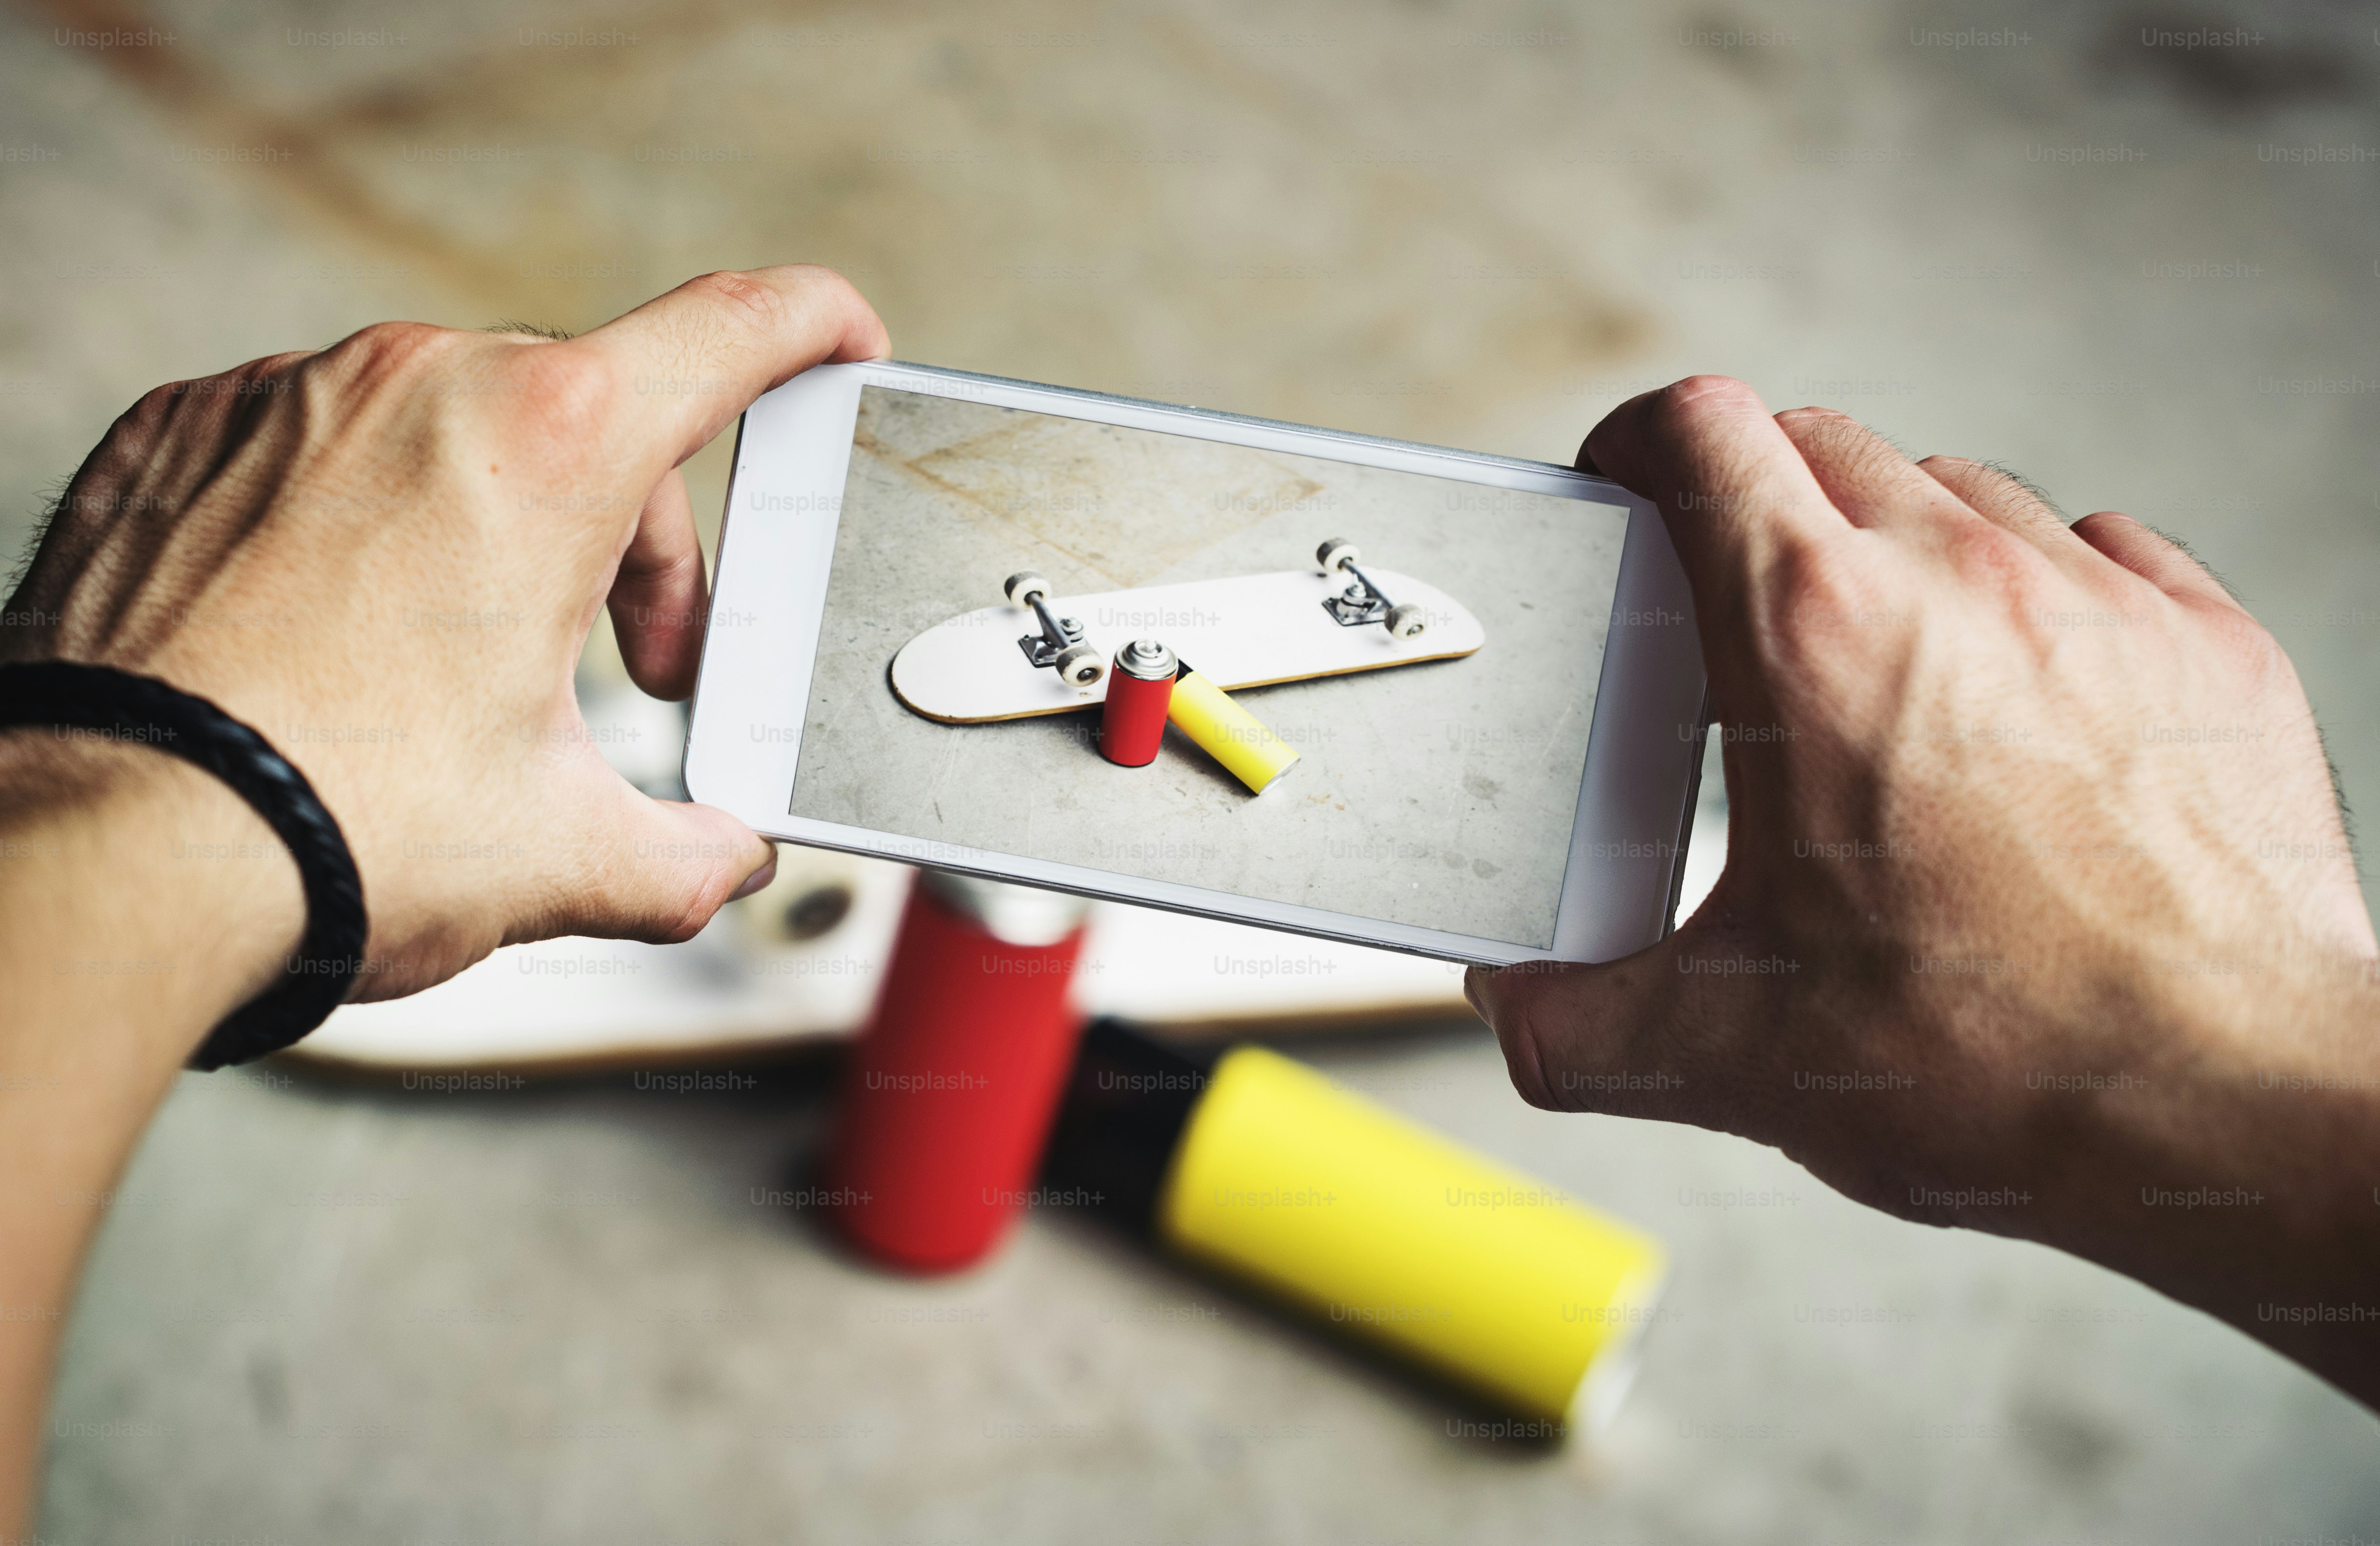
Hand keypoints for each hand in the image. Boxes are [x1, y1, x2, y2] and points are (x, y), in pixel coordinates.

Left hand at [1, 266, 887, 1001]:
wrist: (106, 860)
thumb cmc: (330, 828)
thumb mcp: (563, 855)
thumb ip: (686, 853)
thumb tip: (718, 861)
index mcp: (549, 450)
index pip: (729, 331)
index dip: (809, 325)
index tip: (835, 340)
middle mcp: (417, 387)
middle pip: (592, 413)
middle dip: (635, 535)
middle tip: (633, 661)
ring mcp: (287, 401)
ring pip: (450, 423)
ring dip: (497, 522)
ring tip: (468, 663)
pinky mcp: (183, 437)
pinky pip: (317, 440)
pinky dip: (360, 514)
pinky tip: (345, 633)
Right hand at [1467, 377, 2379, 1397]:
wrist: (2236, 1113)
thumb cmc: (2001, 1066)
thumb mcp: (1728, 1053)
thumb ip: (1576, 1020)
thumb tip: (1517, 1005)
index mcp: (1813, 638)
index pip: (1698, 430)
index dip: (1638, 443)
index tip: (1627, 492)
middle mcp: (1958, 579)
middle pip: (1819, 443)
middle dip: (1754, 504)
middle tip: (1732, 617)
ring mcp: (2098, 600)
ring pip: (1958, 490)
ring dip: (1894, 549)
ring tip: (1879, 671)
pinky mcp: (2208, 644)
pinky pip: (2100, 548)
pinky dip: (2036, 593)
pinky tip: (2017, 697)